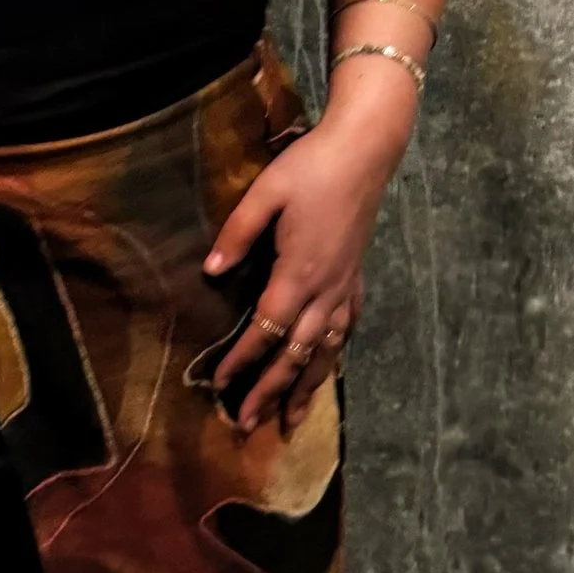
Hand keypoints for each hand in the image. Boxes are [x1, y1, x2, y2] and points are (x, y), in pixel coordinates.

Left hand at [202, 119, 387, 436]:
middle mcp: (325, 289)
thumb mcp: (265, 194)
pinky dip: (333, 354)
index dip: (242, 360)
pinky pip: (345, 327)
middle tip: (246, 424)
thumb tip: (209, 272)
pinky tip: (327, 365)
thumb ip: (237, 234)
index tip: (219, 384)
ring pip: (326, 350)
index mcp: (297, 272)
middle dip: (270, 392)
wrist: (364, 148)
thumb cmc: (311, 167)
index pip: (265, 330)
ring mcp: (345, 284)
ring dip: (306, 387)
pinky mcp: (356, 274)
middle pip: (296, 354)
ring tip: (292, 420)